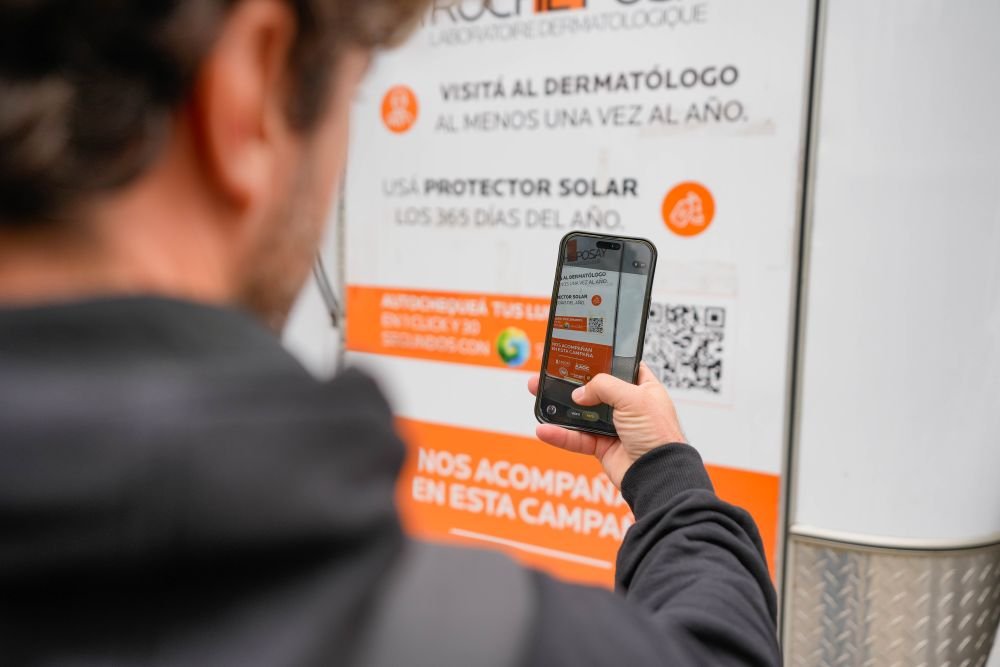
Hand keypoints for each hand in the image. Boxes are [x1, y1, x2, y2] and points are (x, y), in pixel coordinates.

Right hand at [528, 362, 685, 487]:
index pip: (622, 367)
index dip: (604, 360)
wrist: (657, 474)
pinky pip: (577, 438)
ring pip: (581, 414)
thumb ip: (603, 386)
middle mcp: (628, 406)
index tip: (583, 352)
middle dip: (571, 383)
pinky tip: (545, 429)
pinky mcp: (602, 447)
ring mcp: (614, 427)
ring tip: (539, 397)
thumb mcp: (633, 397)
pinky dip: (560, 434)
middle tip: (551, 374)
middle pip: (594, 390)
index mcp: (643, 388)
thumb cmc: (658, 434)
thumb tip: (579, 393)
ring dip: (560, 408)